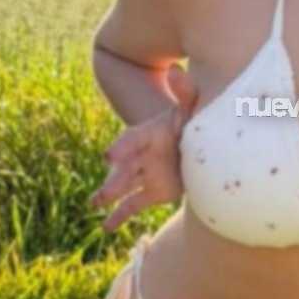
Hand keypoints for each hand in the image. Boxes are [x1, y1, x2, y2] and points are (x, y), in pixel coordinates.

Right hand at [90, 63, 198, 231]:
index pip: (133, 140)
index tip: (110, 156)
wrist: (205, 147)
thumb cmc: (195, 124)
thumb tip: (176, 70)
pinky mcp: (152, 192)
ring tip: (94, 202)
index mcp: (150, 134)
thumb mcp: (193, 109)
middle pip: (126, 167)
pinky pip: (131, 205)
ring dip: (109, 193)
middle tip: (104, 190)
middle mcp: (143, 155)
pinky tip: (105, 228)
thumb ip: (186, 93)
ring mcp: (146, 174)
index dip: (122, 147)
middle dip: (115, 177)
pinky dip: (118, 216)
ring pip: (124, 184)